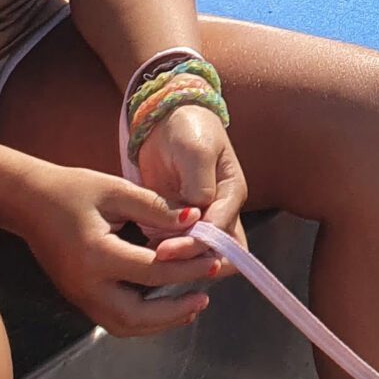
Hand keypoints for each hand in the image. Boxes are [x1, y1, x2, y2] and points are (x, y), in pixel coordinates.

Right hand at [17, 164, 217, 335]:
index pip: (152, 272)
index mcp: (96, 256)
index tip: (214, 259)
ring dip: (159, 322)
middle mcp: (85, 285)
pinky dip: (142, 320)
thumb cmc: (73, 191)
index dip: (187, 268)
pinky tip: (165, 307)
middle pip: (135, 315)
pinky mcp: (79, 297)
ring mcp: (79, 296)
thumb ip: (156, 206)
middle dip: (174, 310)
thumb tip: (195, 218)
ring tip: (191, 307)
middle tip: (205, 297)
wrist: (30, 202)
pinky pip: (113, 319)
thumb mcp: (117, 190)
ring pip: (122, 325)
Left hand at [136, 106, 248, 262]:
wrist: (166, 119)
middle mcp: (220, 209)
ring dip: (178, 259)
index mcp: (231, 192)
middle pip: (219, 249)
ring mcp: (200, 217)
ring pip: (199, 253)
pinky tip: (146, 252)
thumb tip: (198, 214)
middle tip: (160, 257)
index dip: (197, 243)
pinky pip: (177, 245)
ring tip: (150, 257)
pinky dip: (165, 253)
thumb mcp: (196, 151)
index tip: (167, 249)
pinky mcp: (178, 220)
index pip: (222, 229)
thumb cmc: (188, 129)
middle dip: (192, 258)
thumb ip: (200, 183)